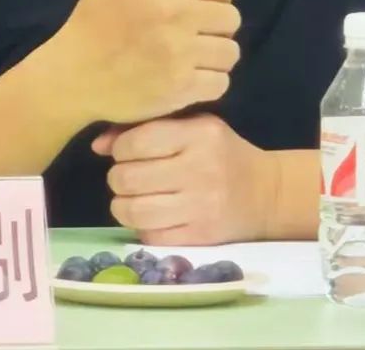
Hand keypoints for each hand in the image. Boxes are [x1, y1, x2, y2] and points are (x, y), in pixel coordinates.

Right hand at [50, 0, 241, 125]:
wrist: (70, 76)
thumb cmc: (91, 18)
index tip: (198, 3)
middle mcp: (176, 18)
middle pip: (231, 19)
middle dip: (217, 24)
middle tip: (195, 31)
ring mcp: (180, 57)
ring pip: (230, 52)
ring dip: (217, 54)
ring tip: (195, 55)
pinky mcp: (180, 90)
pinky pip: (221, 83)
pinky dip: (210, 82)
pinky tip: (190, 77)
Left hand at [91, 113, 278, 245]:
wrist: (265, 194)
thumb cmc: (220, 152)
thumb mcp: (192, 127)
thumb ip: (145, 128)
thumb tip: (98, 145)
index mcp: (198, 134)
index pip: (137, 141)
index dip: (120, 148)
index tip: (125, 151)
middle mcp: (200, 169)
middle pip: (129, 177)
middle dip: (118, 177)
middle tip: (126, 176)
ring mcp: (200, 207)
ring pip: (134, 211)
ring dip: (122, 205)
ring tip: (131, 198)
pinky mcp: (200, 237)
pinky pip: (150, 236)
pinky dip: (140, 227)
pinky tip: (150, 216)